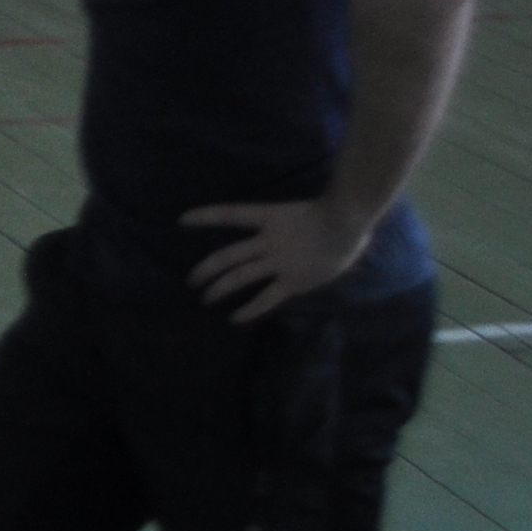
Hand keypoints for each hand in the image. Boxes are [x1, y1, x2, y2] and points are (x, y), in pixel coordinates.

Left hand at [183, 198, 371, 319]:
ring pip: (239, 277)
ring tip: (204, 298)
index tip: (182, 220)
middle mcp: (267, 241)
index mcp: (270, 217)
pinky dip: (248, 310)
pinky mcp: (292, 281)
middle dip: (205, 269)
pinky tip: (233, 318)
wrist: (349, 223)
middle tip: (191, 281)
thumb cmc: (338, 214)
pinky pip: (265, 299)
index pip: (229, 214)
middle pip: (226, 256)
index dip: (205, 216)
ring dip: (218, 289)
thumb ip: (295, 222)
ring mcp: (278, 262)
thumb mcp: (307, 212)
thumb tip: (304, 227)